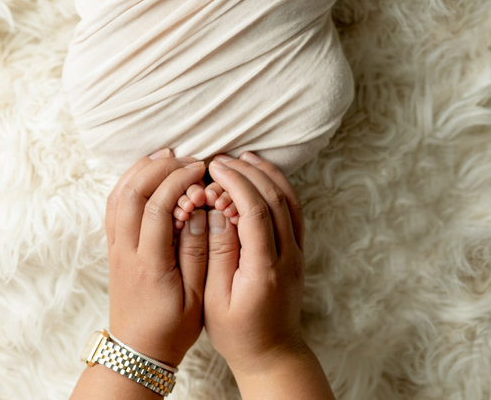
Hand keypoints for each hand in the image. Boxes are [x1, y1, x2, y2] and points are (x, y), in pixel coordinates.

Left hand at [105, 151, 207, 366]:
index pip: (156, 207)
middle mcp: (126, 251)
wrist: (137, 351)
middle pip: (132, 192)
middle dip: (159, 167)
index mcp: (149, 263)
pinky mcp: (113, 246)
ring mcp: (115, 247)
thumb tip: (200, 210)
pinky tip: (148, 173)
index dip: (177, 182)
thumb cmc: (172, 328)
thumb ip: (199, 251)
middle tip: (186, 159)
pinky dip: (129, 181)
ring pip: (118, 194)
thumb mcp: (196, 296)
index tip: (199, 170)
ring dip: (141, 169)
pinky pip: (114, 204)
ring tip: (167, 156)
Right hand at [203, 152, 305, 377]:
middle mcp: (287, 257)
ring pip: (288, 200)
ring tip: (241, 158)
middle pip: (274, 199)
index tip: (214, 168)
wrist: (272, 354)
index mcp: (265, 270)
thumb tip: (216, 211)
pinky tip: (260, 175)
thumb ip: (217, 253)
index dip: (235, 183)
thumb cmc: (237, 332)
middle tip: (220, 160)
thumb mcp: (215, 299)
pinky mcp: (297, 250)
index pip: (256, 212)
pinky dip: (278, 186)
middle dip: (246, 173)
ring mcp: (297, 252)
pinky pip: (293, 209)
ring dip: (265, 174)